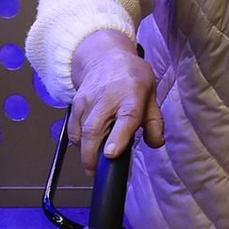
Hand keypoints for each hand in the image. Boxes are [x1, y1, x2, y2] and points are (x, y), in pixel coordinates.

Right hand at [67, 31, 164, 160]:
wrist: (105, 56)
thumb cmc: (131, 78)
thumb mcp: (150, 94)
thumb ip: (154, 122)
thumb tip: (155, 143)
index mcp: (131, 95)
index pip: (125, 118)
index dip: (117, 138)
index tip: (111, 154)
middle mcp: (107, 97)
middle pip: (94, 129)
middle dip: (92, 155)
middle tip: (96, 172)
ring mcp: (88, 100)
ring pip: (81, 131)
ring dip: (84, 152)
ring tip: (92, 165)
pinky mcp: (75, 104)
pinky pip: (73, 128)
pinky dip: (77, 142)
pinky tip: (85, 147)